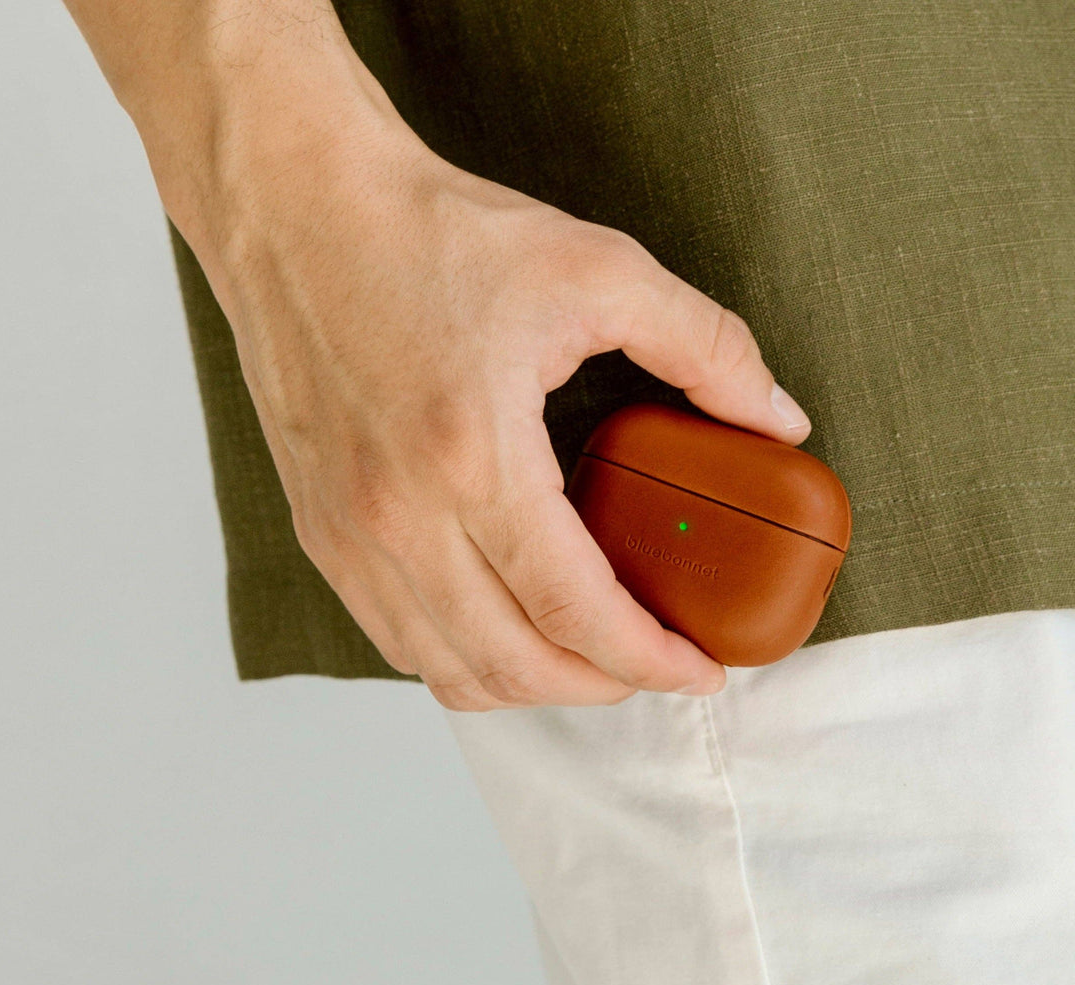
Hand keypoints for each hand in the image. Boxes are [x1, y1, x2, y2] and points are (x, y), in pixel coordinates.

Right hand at [142, 33, 812, 709]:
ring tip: (590, 657)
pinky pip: (391, 637)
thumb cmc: (434, 232)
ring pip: (446, 669)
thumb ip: (709, 346)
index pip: (576, 612)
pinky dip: (460, 657)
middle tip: (658, 667)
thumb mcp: (600, 270)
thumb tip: (779, 419)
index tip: (701, 671)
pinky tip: (507, 625)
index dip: (651, 661)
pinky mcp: (319, 527)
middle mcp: (398, 512)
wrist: (296, 207)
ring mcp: (348, 529)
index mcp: (472, 455)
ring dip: (531, 684)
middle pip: (513, 664)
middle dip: (602, 686)